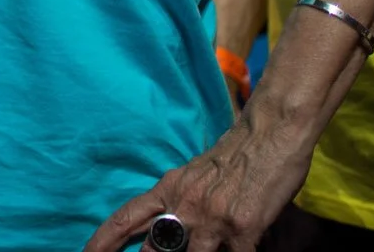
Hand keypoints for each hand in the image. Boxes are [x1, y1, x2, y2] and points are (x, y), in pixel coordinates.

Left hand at [82, 114, 313, 251]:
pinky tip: (235, 251)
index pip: (127, 217)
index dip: (104, 239)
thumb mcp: (194, 173)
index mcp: (169, 188)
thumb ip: (179, 200)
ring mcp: (212, 219)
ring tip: (205, 249)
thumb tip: (167, 228)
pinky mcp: (242, 228)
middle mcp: (185, 205)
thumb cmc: (233, 154)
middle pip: (156, 248)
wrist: (269, 134)